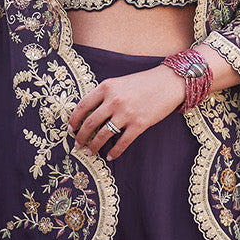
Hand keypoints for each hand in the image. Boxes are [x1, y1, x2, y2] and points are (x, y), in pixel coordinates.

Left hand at [68, 66, 184, 159]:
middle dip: (81, 137)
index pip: (83, 105)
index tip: (70, 128)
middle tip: (77, 144)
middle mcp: (114, 101)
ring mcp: (126, 114)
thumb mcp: (119, 82)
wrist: (169, 82)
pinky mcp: (139, 125)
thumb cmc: (144, 82)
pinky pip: (122, 143)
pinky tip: (110, 157)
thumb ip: (105, 94)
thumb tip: (89, 112)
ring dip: (94, 146)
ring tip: (90, 152)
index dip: (74, 119)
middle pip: (90, 123)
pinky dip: (114, 152)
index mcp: (106, 87)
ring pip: (103, 135)